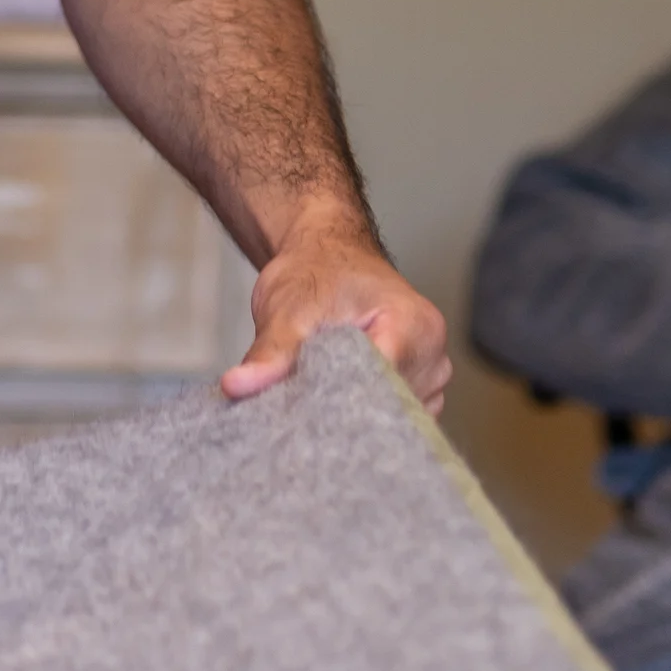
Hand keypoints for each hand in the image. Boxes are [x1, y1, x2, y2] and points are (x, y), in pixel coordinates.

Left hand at [221, 211, 451, 414]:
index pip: (383, 387)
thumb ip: (270, 353)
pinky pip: (392, 416)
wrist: (327, 252)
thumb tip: (237, 385)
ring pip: (392, 418)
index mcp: (415, 328)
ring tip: (315, 403)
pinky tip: (332, 406)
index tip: (302, 414)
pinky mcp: (417, 387)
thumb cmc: (315, 271)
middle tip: (298, 413)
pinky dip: (361, 414)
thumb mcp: (287, 309)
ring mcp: (430, 375)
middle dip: (344, 415)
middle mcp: (433, 356)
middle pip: (390, 408)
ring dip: (353, 417)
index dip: (340, 405)